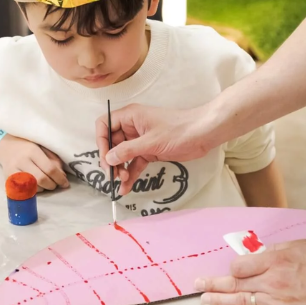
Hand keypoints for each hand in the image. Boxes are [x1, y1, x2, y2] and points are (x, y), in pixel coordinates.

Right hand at [0, 134, 69, 190]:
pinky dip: (33, 190)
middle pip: (41, 179)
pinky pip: (23, 190)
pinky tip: (36, 186)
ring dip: (43, 188)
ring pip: (32, 187)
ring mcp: (12, 171)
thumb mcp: (42, 147)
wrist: (4, 145)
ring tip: (46, 183)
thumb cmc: (27, 145)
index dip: (59, 178)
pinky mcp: (7, 179)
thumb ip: (53, 160)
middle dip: (52, 185)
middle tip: (55, 185)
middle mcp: (21, 161)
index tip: (65, 183)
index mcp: (32, 151)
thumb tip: (62, 177)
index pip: (49, 168)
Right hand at [95, 104, 216, 194]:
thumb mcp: (151, 141)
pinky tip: (126, 188)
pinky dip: (130, 174)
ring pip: (122, 155)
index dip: (101, 141)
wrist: (204, 134)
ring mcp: (140, 139)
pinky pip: (134, 163)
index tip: (105, 158)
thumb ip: (128, 150)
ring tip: (121, 182)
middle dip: (110, 160)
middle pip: (111, 143)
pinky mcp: (149, 151)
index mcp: (130, 116)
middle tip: (112, 175)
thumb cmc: (180, 130)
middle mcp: (132, 127)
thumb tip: (108, 158)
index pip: (104, 124)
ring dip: (119, 169)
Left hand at [196, 240, 305, 304]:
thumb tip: (255, 254)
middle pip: (235, 283)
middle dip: (213, 284)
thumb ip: (274, 250)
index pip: (241, 265)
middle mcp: (272, 281)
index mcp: (276, 260)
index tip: (231, 269)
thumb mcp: (300, 246)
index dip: (233, 267)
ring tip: (204, 299)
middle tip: (197, 284)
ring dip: (219, 300)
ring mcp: (276, 302)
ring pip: (239, 301)